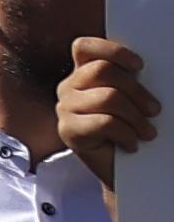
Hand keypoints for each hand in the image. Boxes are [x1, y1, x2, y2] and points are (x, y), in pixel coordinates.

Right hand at [61, 34, 159, 175]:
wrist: (127, 173)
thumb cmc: (133, 131)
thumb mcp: (133, 101)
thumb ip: (131, 81)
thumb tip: (148, 70)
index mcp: (83, 74)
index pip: (85, 48)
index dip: (111, 50)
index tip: (139, 66)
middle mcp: (69, 87)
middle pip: (102, 71)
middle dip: (137, 90)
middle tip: (155, 110)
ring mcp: (65, 108)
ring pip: (107, 97)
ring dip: (136, 117)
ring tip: (147, 132)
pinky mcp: (68, 131)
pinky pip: (105, 122)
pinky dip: (126, 134)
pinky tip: (132, 144)